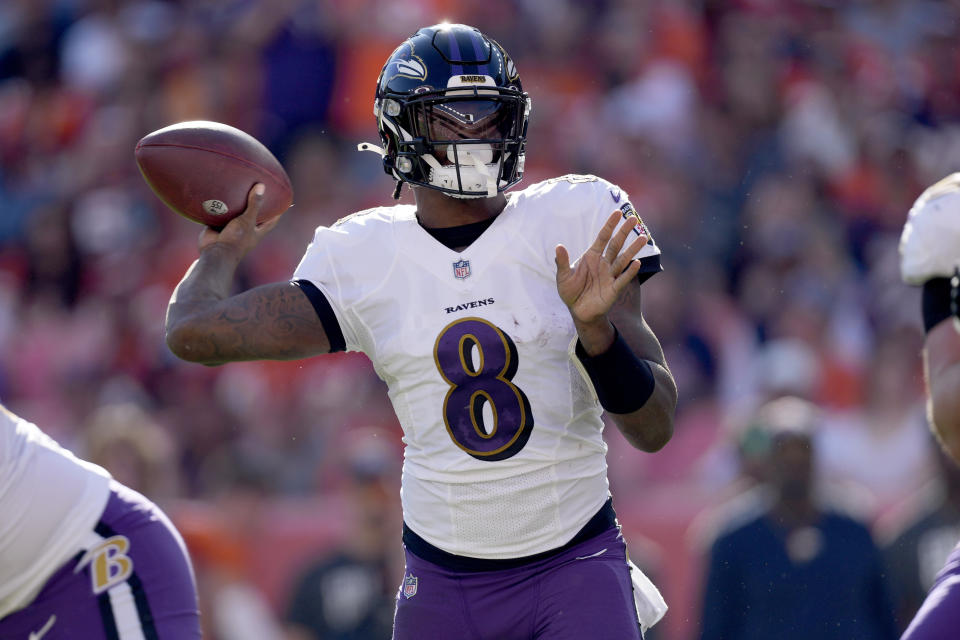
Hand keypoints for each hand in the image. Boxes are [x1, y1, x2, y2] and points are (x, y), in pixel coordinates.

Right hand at [197, 183, 282, 258]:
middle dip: (254, 206)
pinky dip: (219, 209)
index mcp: (257, 232)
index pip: (271, 221)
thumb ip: (254, 205)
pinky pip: (220, 216)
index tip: (282, 202)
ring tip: (237, 190)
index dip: (277, 213)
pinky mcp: (218, 228)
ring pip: (235, 216)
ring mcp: (232, 230)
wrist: (216, 252)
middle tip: (257, 191)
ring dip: (235, 206)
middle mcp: (246, 231)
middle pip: (253, 217)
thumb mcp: (247, 220)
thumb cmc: (236, 239)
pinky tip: (218, 197)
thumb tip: (261, 186)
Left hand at [555, 211, 645, 346]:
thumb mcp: (563, 276)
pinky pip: (623, 279)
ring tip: (643, 237)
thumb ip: (562, 262)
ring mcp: (610, 275)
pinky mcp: (614, 289)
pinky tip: (637, 263)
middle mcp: (604, 263)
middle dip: (624, 232)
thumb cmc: (570, 291)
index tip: (617, 212)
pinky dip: (630, 271)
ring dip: (633, 249)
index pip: (603, 237)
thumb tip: (558, 246)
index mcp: (592, 256)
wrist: (578, 311)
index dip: (609, 225)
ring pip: (623, 259)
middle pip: (616, 244)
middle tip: (633, 218)